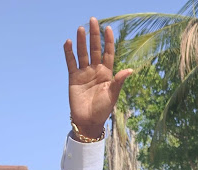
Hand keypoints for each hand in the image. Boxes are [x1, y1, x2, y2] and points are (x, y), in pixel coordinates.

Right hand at [63, 17, 132, 138]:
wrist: (88, 120)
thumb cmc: (103, 110)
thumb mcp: (113, 95)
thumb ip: (119, 82)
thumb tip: (130, 70)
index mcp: (107, 74)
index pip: (108, 53)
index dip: (108, 41)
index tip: (108, 28)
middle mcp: (95, 70)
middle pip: (94, 49)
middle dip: (94, 35)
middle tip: (92, 20)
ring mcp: (84, 73)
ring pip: (82, 53)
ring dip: (81, 41)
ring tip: (80, 29)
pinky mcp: (73, 78)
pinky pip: (71, 63)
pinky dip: (69, 53)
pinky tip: (68, 43)